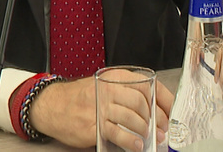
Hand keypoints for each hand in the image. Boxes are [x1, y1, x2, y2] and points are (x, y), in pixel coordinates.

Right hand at [28, 74, 173, 148]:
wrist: (51, 105)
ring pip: (132, 118)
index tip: (171, 112)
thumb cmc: (80, 97)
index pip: (148, 85)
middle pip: (142, 102)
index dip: (164, 100)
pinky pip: (117, 133)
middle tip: (162, 130)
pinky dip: (131, 141)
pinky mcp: (93, 126)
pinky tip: (137, 145)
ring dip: (146, 130)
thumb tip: (154, 109)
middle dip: (158, 119)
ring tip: (150, 138)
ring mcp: (100, 108)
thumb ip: (125, 92)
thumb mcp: (104, 85)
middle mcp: (108, 90)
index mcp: (115, 77)